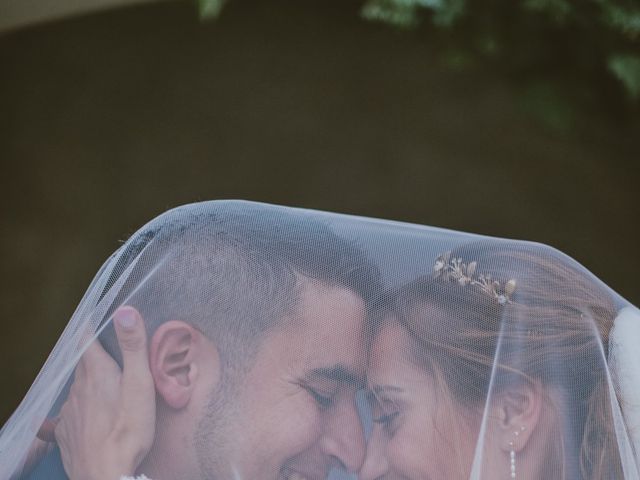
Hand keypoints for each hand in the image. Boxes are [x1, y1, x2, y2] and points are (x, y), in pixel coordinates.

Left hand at [54, 307, 155, 479]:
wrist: (106, 474)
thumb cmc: (128, 429)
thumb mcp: (140, 383)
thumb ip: (133, 346)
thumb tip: (125, 310)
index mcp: (96, 371)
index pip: (86, 339)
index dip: (91, 327)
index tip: (96, 320)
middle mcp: (77, 388)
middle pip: (84, 364)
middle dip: (96, 358)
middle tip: (114, 359)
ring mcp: (69, 412)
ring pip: (78, 389)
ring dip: (91, 385)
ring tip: (109, 391)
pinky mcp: (66, 433)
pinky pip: (71, 414)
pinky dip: (82, 410)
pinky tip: (93, 418)